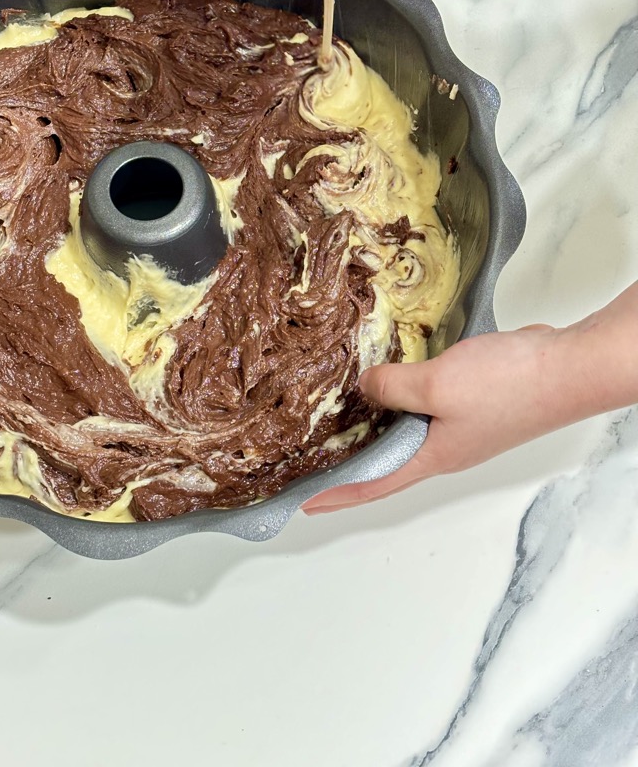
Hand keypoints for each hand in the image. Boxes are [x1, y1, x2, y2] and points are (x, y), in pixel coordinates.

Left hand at [302, 320, 620, 513]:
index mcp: (434, 457)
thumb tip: (365, 388)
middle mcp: (446, 447)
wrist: (566, 368)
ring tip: (342, 415)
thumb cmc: (510, 386)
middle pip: (388, 460)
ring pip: (407, 430)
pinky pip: (427, 403)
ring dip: (375, 425)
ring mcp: (463, 425)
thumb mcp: (436, 385)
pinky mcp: (476, 401)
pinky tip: (391, 378)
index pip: (374, 485)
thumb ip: (393, 387)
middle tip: (313, 456)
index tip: (304, 503)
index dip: (338, 495)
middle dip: (351, 461)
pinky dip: (403, 396)